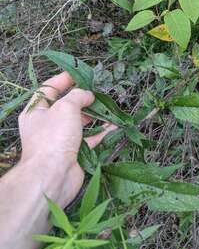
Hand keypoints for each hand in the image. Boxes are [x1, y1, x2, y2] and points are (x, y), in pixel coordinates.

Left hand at [18, 72, 116, 207]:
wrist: (54, 175)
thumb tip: (88, 94)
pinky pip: (89, 138)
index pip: (48, 89)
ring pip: (80, 122)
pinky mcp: (74, 152)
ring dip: (94, 115)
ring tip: (108, 107)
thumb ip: (77, 96)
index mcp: (36, 111)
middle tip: (97, 91)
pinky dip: (101, 132)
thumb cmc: (54, 137)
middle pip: (66, 106)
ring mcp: (61, 139)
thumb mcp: (65, 108)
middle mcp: (47, 124)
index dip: (63, 79)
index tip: (79, 73)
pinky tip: (113, 125)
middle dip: (82, 98)